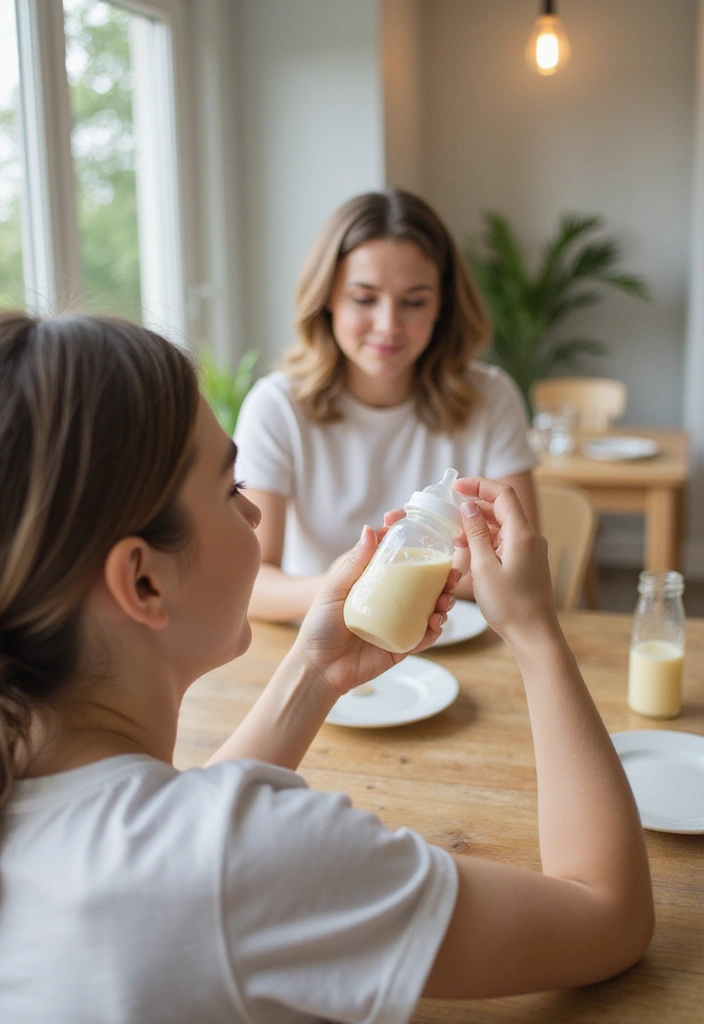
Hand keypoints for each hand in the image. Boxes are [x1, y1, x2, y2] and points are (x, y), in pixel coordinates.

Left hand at [294, 520, 460, 698]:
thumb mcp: (334, 589)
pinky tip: (436, 623)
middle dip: (444, 577)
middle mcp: (391, 601)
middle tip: (452, 574)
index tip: (425, 533)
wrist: (318, 667)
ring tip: (446, 601)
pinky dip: (435, 630)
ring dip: (445, 603)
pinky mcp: (402, 646)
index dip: (414, 545)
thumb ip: (354, 562)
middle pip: (425, 584)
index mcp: (376, 583)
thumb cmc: (320, 625)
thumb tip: (370, 529)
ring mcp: (399, 623)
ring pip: (431, 609)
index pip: (399, 559)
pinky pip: (424, 637)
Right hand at [454, 477, 558, 642]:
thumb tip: (469, 506)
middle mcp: (530, 537)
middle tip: (450, 508)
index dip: (479, 485)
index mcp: (522, 533)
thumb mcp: (483, 567)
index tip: (456, 486)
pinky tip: (469, 549)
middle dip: (476, 504)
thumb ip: (475, 533)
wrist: (534, 634)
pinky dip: (486, 539)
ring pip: (502, 525)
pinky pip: (505, 541)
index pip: (502, 494)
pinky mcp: (527, 562)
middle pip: (502, 507)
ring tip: (455, 534)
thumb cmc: (509, 604)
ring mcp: (530, 550)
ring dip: (479, 524)